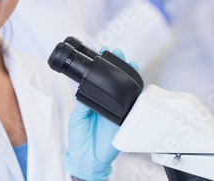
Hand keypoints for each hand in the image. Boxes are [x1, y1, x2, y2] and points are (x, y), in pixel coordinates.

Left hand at [64, 48, 137, 180]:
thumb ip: (83, 104)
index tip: (103, 55)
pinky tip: (135, 85)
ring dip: (129, 76)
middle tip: (118, 55)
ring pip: (128, 90)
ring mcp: (118, 110)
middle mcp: (109, 103)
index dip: (104, 69)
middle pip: (117, 82)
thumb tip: (87, 90)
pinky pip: (133, 106)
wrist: (87, 158)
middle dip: (119, 67)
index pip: (102, 81)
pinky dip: (136, 95)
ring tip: (129, 64)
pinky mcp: (126, 119)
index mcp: (96, 101)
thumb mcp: (77, 117)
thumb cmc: (80, 139)